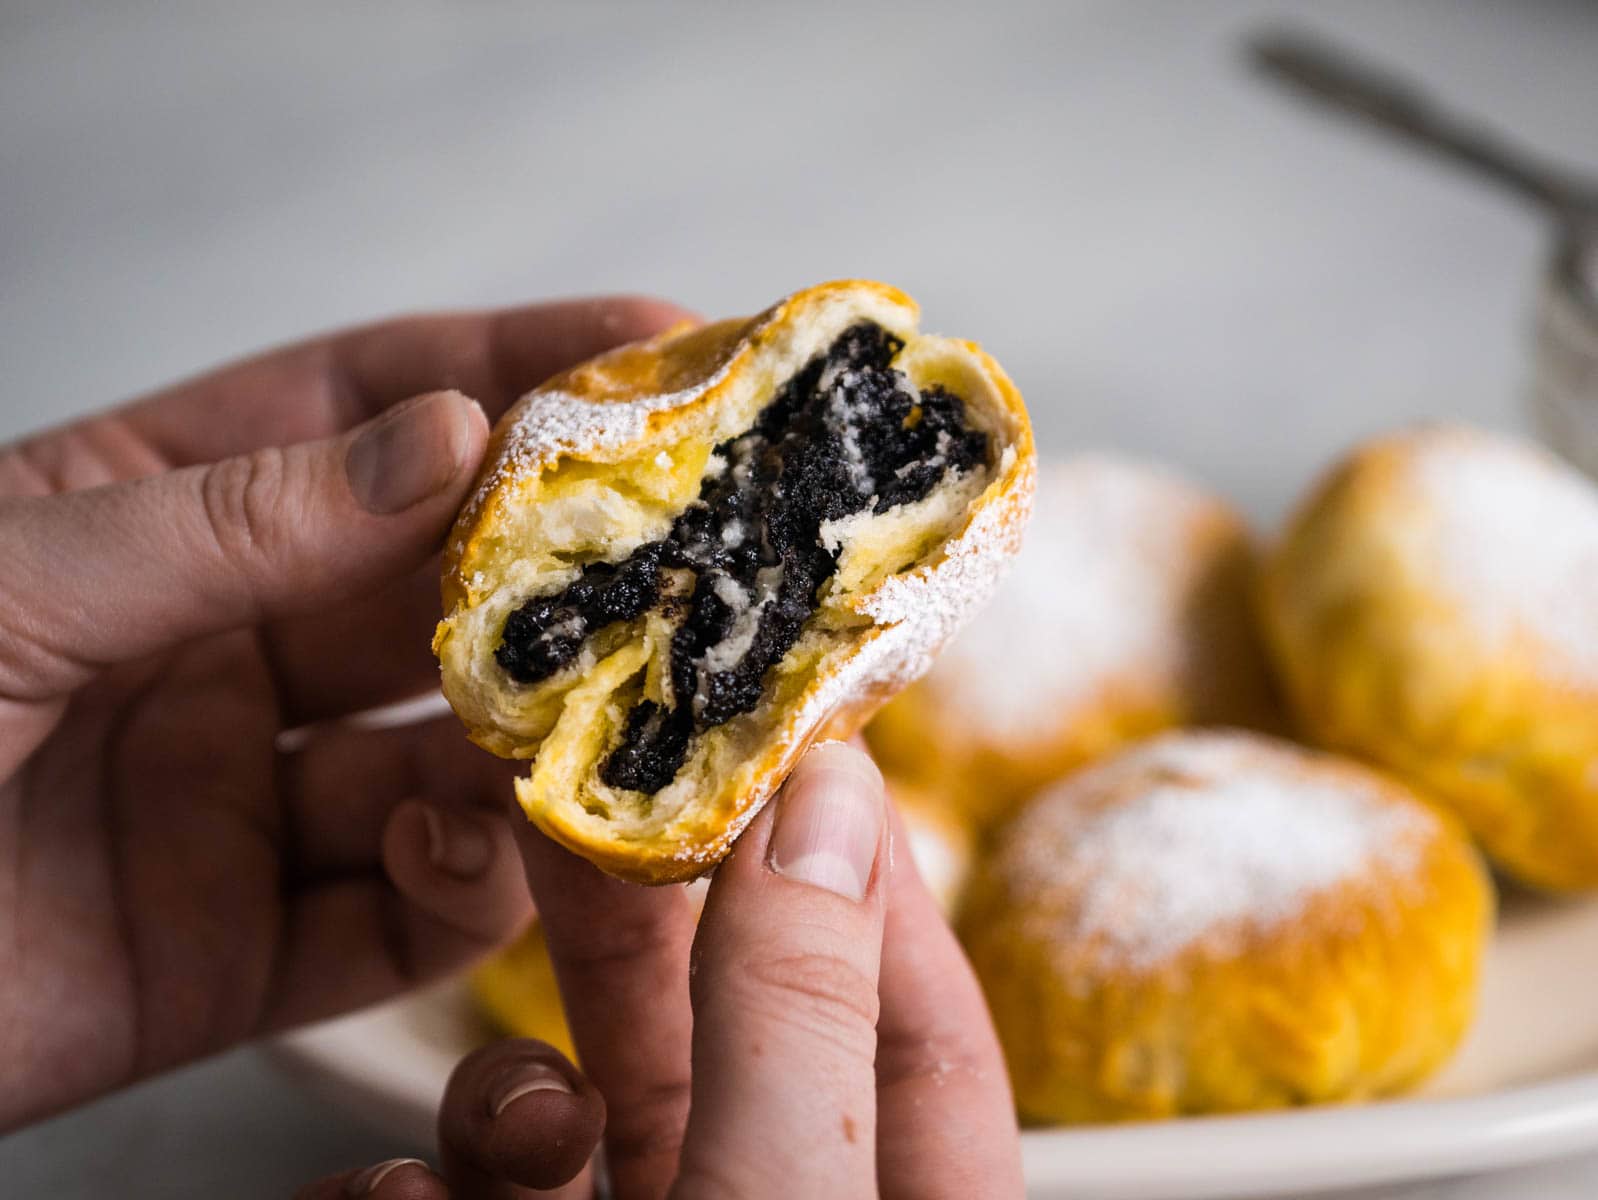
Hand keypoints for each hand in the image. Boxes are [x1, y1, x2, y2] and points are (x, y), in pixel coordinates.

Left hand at [0, 296, 690, 1128]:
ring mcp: (240, 800)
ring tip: (606, 720)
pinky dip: (461, 888)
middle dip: (564, 567)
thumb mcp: (8, 583)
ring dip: (536, 741)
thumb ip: (232, 518)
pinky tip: (466, 851)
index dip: (512, 370)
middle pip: (434, 587)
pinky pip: (396, 914)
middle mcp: (219, 650)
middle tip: (690, 548)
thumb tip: (445, 438)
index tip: (651, 346)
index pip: (362, 413)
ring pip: (447, 758)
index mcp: (151, 517)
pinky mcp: (241, 949)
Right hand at [297, 744, 1024, 1198]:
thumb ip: (795, 1018)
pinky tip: (384, 1199)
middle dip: (645, 919)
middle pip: (720, 1036)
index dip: (867, 873)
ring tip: (508, 1124)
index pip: (919, 1025)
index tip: (796, 746)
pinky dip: (401, 1188)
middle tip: (581, 794)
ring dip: (506, 1100)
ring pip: (564, 1122)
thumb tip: (827, 803)